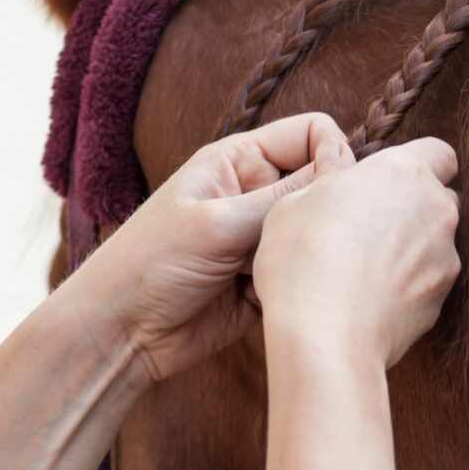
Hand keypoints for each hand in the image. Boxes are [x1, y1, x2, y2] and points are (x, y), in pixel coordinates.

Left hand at [70, 113, 354, 381]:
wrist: (122, 336)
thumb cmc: (151, 265)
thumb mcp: (218, 224)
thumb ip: (283, 198)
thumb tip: (346, 171)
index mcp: (240, 160)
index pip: (311, 134)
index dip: (333, 155)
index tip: (331, 192)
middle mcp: (257, 193)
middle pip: (321, 182)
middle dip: (323, 209)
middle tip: (309, 240)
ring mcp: (263, 237)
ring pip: (316, 230)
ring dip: (310, 249)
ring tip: (286, 272)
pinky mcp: (267, 277)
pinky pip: (305, 270)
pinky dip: (302, 282)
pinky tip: (282, 298)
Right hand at [253, 137, 460, 368]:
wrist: (325, 335)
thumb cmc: (303, 258)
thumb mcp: (295, 201)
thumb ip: (328, 178)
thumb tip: (338, 168)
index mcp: (404, 171)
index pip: (439, 152)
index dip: (416, 163)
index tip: (384, 181)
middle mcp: (437, 209)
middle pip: (440, 198)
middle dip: (413, 205)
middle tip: (369, 222)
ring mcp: (445, 257)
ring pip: (436, 242)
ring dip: (411, 247)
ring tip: (365, 266)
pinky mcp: (441, 300)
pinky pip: (428, 281)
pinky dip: (408, 283)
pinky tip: (371, 295)